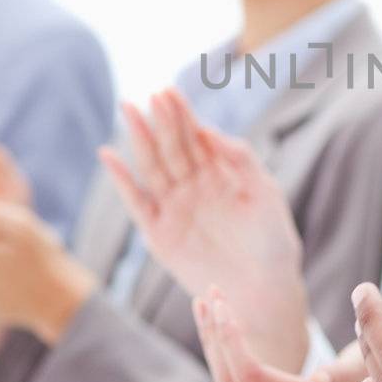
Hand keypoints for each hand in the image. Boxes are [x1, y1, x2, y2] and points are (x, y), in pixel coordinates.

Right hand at [102, 90, 309, 371]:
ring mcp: (175, 208)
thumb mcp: (264, 194)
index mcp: (219, 174)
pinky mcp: (159, 234)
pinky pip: (137, 203)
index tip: (168, 91)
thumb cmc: (273, 243)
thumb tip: (209, 130)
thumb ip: (241, 160)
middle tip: (146, 95)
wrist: (264, 290)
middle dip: (159, 121)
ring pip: (152, 167)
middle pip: (171, 147)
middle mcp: (193, 187)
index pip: (195, 137)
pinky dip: (122, 181)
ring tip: (127, 112)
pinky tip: (109, 156)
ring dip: (139, 140)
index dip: (181, 114)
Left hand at [192, 287, 366, 381]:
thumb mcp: (376, 362)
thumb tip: (318, 381)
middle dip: (214, 335)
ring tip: (207, 306)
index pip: (250, 376)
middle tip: (209, 293)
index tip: (220, 299)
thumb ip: (345, 371)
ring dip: (214, 348)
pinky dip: (223, 366)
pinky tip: (220, 335)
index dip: (228, 337)